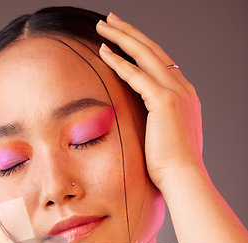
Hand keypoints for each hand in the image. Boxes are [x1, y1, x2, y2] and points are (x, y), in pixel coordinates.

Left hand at [96, 13, 204, 192]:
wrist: (183, 178)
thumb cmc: (171, 167)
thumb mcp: (166, 139)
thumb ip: (159, 124)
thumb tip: (145, 126)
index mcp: (185, 96)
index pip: (161, 63)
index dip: (141, 47)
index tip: (124, 38)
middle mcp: (183, 88)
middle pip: (153, 51)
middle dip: (130, 32)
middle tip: (110, 19)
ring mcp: (176, 92)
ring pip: (145, 55)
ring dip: (122, 37)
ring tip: (102, 26)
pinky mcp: (164, 101)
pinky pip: (137, 75)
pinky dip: (119, 61)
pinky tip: (104, 51)